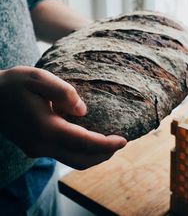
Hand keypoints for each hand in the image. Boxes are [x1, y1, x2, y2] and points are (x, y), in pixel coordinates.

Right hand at [0, 66, 126, 168]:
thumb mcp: (39, 78)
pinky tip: (86, 139)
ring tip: (107, 143)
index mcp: (46, 127)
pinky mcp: (34, 147)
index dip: (106, 144)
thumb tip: (83, 111)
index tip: (123, 141)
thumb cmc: (14, 84)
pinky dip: (80, 151)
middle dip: (103, 154)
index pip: (84, 143)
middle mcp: (41, 144)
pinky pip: (62, 154)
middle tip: (119, 143)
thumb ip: (63, 92)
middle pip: (80, 159)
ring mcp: (36, 149)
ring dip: (92, 155)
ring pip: (72, 160)